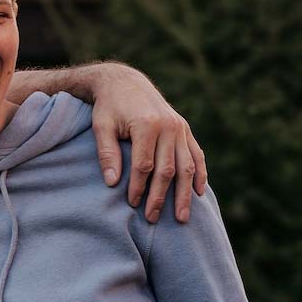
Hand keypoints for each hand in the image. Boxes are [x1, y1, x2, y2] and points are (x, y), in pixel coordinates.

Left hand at [89, 63, 206, 222]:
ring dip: (184, 194)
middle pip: (167, 170)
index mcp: (147, 125)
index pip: (144, 165)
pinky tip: (199, 193)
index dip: (138, 187)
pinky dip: (199, 174)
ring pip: (186, 167)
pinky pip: (196, 155)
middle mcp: (168, 126)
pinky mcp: (185, 128)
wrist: (126, 82)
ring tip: (182, 217)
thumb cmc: (109, 107)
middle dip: (160, 197)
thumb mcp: (102, 126)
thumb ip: (107, 154)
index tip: (132, 204)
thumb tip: (111, 183)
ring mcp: (180, 128)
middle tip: (153, 218)